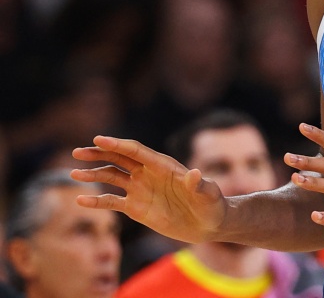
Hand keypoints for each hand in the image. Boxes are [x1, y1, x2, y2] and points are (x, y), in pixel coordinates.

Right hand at [71, 136, 226, 243]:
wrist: (209, 224)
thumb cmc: (211, 204)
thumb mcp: (207, 194)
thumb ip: (199, 184)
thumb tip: (194, 174)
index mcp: (163, 166)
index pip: (136, 151)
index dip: (118, 145)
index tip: (99, 139)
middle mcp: (149, 174)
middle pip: (119, 159)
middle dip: (99, 153)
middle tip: (77, 151)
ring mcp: (141, 189)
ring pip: (112, 177)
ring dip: (94, 174)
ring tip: (72, 173)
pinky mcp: (137, 208)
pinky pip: (113, 201)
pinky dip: (97, 201)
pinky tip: (80, 200)